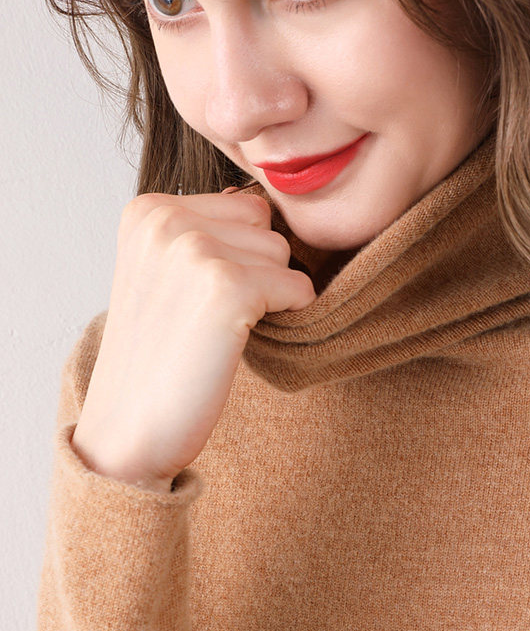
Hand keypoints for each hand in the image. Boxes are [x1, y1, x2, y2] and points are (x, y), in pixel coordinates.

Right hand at [71, 189, 315, 491]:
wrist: (129, 428)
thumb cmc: (157, 356)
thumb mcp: (162, 272)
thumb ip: (203, 229)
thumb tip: (259, 202)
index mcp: (147, 209)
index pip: (244, 208)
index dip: (240, 258)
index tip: (197, 298)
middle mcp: (166, 219)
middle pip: (267, 226)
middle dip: (257, 271)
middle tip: (210, 317)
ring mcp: (194, 249)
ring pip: (284, 255)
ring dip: (267, 298)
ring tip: (216, 331)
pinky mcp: (227, 287)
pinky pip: (300, 287)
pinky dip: (285, 318)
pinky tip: (238, 341)